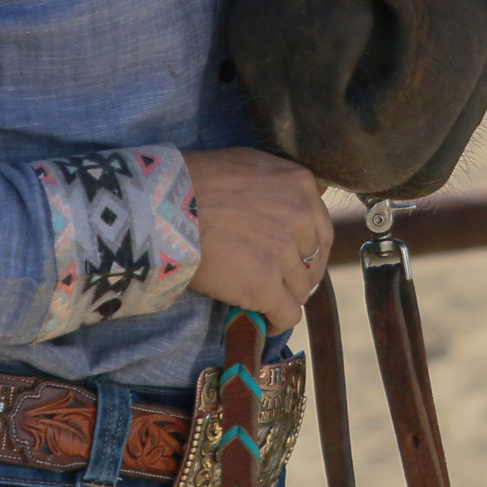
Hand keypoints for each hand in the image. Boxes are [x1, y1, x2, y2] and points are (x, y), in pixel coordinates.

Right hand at [184, 147, 333, 333]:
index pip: (320, 229)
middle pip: (314, 261)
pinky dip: (276, 322)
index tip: (294, 260)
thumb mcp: (250, 165)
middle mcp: (301, 217)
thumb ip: (281, 184)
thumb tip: (298, 200)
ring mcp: (284, 253)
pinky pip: (287, 314)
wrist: (165, 206)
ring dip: (284, 296)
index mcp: (301, 185)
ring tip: (263, 300)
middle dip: (299, 274)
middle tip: (278, 282)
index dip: (307, 250)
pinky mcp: (265, 286)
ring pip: (302, 289)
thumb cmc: (197, 180)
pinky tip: (264, 321)